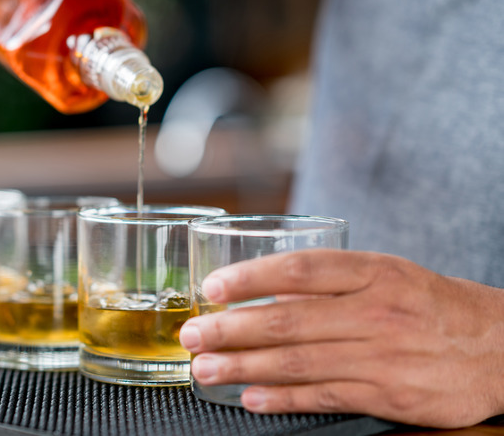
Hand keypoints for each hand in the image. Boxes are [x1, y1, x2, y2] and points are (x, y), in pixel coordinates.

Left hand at [179, 249, 503, 427]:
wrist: (500, 346)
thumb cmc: (430, 305)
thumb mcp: (388, 276)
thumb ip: (331, 283)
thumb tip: (266, 292)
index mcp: (374, 272)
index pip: (299, 269)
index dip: (250, 277)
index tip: (212, 288)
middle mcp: (376, 311)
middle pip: (288, 319)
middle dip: (230, 329)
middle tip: (193, 335)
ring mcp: (382, 355)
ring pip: (298, 361)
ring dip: (244, 366)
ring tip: (205, 369)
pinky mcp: (389, 394)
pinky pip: (324, 396)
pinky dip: (282, 398)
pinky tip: (250, 398)